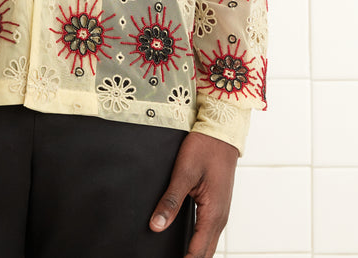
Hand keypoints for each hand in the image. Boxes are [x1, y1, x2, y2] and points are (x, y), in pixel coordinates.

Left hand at [149, 131, 238, 257]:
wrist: (221, 133)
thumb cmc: (204, 149)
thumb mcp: (183, 173)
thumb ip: (170, 201)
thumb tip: (156, 225)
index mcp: (213, 214)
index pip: (197, 252)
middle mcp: (220, 218)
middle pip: (205, 253)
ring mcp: (221, 213)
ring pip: (208, 245)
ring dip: (195, 254)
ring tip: (179, 256)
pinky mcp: (217, 206)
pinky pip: (209, 233)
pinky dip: (199, 244)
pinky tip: (188, 244)